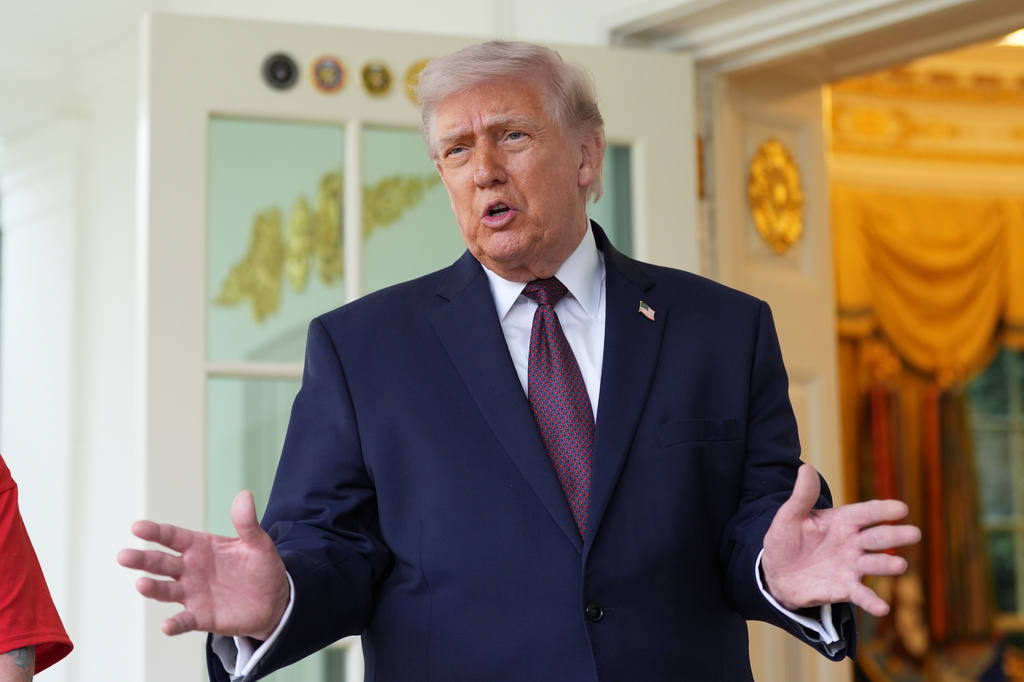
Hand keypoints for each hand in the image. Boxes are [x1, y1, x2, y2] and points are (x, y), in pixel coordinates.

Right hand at [117, 490, 289, 639]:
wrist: (274, 600)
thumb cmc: (260, 567)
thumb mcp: (258, 543)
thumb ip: (247, 523)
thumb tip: (244, 495)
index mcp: (200, 547)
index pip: (172, 537)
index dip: (155, 531)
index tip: (137, 527)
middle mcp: (190, 569)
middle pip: (161, 563)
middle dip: (142, 559)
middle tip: (124, 556)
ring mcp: (193, 593)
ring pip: (166, 590)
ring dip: (153, 588)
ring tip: (142, 584)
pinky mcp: (201, 616)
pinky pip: (184, 620)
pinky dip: (174, 624)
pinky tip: (167, 625)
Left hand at [761, 464, 921, 616]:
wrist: (776, 572)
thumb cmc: (786, 539)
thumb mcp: (789, 516)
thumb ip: (801, 496)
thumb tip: (805, 467)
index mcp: (841, 521)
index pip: (865, 513)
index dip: (882, 510)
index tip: (901, 508)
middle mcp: (852, 543)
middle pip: (877, 537)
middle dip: (895, 535)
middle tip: (914, 534)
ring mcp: (851, 566)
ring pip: (874, 564)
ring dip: (887, 565)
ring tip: (900, 565)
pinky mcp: (845, 588)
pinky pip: (861, 595)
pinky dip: (872, 602)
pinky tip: (882, 608)